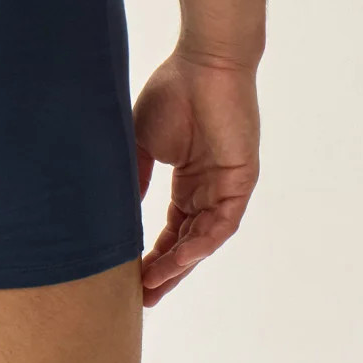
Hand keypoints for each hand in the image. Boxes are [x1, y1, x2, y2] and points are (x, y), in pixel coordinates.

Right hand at [133, 49, 259, 305]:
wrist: (204, 63)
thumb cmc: (174, 92)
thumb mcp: (142, 141)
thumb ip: (136, 176)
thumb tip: (120, 213)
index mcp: (189, 179)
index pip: (173, 228)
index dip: (154, 254)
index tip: (132, 278)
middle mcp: (209, 189)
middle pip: (188, 242)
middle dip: (167, 271)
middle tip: (144, 298)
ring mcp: (227, 187)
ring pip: (204, 239)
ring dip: (180, 264)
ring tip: (153, 286)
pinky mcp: (241, 181)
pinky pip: (222, 222)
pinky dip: (201, 242)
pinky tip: (180, 259)